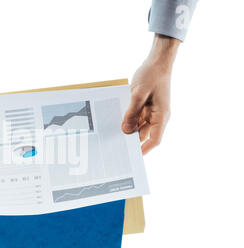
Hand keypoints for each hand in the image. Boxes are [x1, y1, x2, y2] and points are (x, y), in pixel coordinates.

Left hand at [122, 34, 179, 154]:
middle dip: (132, 140)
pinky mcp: (147, 107)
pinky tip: (117, 120)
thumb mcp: (138, 94)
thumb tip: (125, 130)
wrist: (157, 61)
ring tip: (113, 135)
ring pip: (139, 127)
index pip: (154, 139)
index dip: (144, 150)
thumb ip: (131, 113)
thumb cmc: (152, 75)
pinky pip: (137, 118)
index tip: (133, 158)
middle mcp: (159, 117)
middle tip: (117, 147)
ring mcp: (153, 112)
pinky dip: (128, 120)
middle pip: (145, 135)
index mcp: (162, 116)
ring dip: (129, 129)